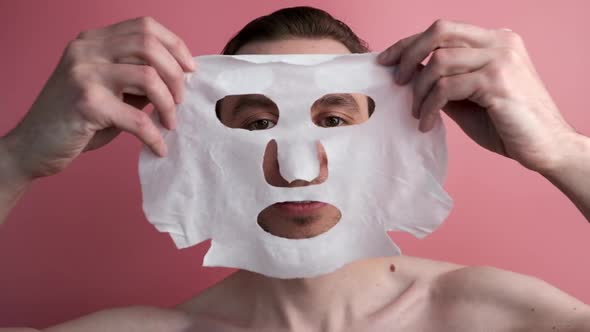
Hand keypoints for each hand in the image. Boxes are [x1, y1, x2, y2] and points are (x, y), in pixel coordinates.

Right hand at [2, 16, 194, 179]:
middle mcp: (86, 50)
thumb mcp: (110, 91)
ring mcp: (84, 74)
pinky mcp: (86, 104)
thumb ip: (137, 79)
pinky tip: (158, 148)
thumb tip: (179, 78)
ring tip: (169, 123)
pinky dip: (154, 136)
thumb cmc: (76, 119)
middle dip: (176, 75)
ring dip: (168, 105)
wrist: (32, 146)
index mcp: (93, 41)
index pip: (144, 26)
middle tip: (180, 101)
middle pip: (149, 45)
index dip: (175, 45)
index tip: (190, 69)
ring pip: (149, 78)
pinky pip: (137, 119)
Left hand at [378, 20, 576, 172]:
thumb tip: (409, 76)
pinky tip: (427, 124)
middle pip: (439, 31)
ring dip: (420, 91)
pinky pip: (446, 88)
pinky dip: (430, 107)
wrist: (545, 147)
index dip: (409, 43)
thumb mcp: (468, 98)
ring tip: (418, 113)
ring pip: (439, 62)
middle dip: (409, 55)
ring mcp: (500, 59)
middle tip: (397, 82)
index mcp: (494, 40)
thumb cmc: (506, 124)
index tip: (386, 61)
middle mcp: (499, 42)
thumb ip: (444, 82)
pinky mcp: (497, 81)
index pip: (443, 30)